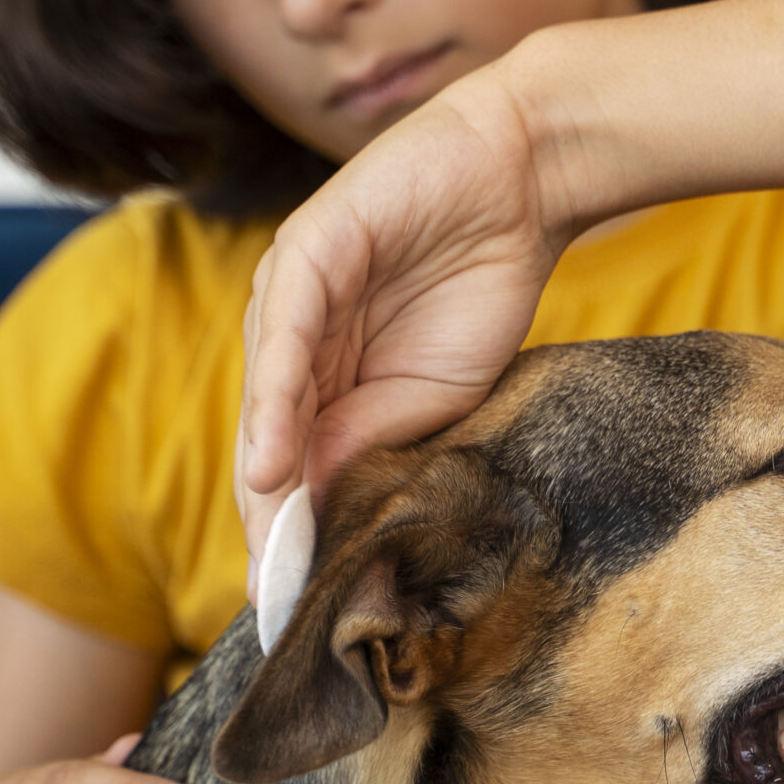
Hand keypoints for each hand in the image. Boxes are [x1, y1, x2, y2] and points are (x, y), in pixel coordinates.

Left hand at [235, 68, 576, 579]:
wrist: (522, 182)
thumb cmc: (482, 282)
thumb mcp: (430, 393)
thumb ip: (372, 441)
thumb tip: (320, 512)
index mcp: (320, 371)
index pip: (289, 462)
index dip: (286, 530)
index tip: (288, 601)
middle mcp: (292, 336)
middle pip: (264, 441)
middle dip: (266, 521)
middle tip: (270, 596)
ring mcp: (290, 294)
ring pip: (264, 400)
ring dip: (261, 479)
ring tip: (267, 550)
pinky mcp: (305, 255)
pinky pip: (284, 338)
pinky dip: (275, 403)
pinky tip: (272, 463)